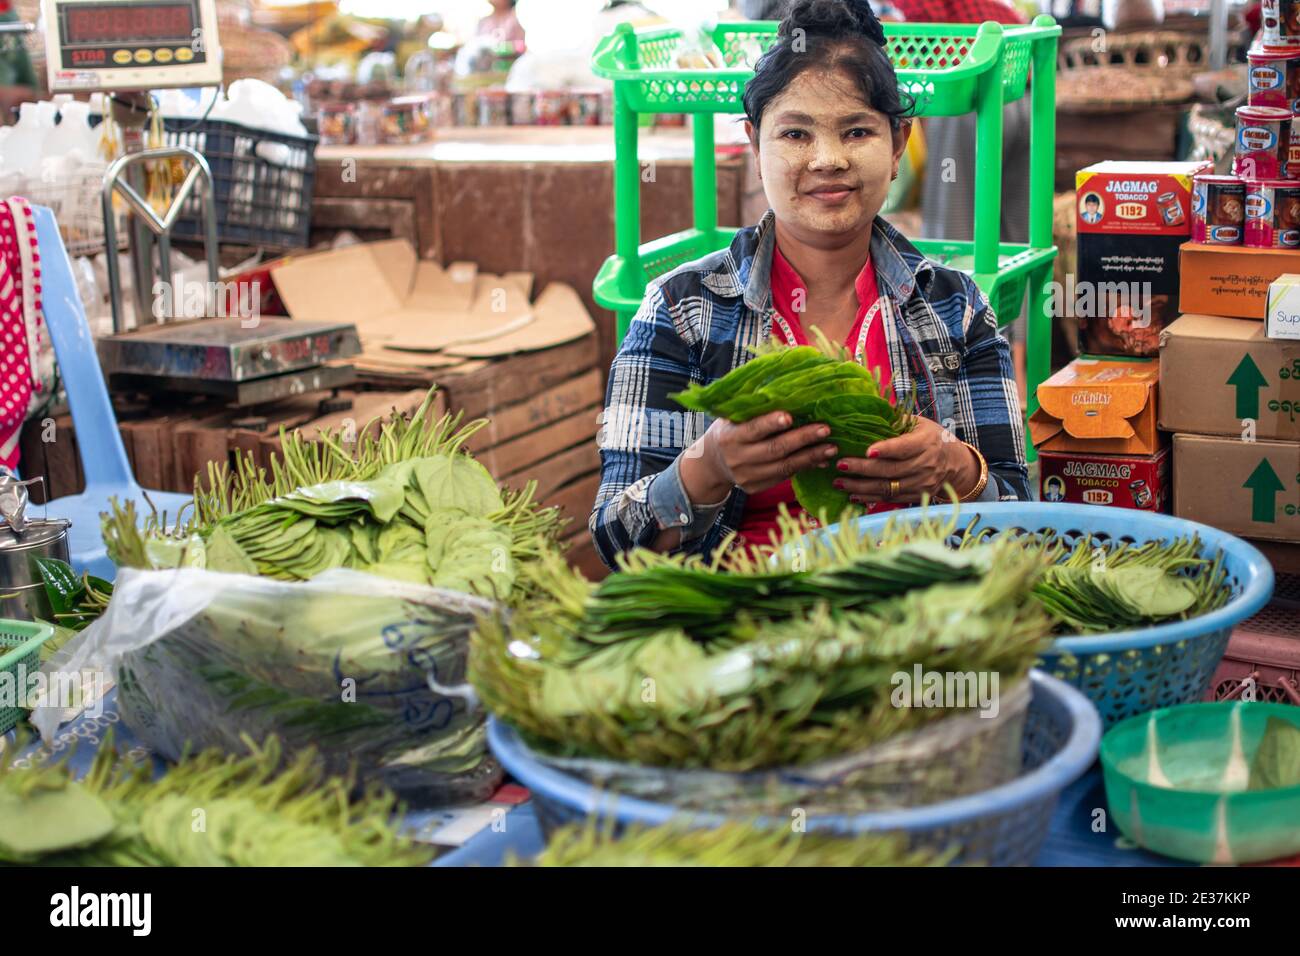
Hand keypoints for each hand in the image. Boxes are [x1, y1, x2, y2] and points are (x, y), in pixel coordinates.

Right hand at [679, 411, 838, 503]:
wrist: (712, 463)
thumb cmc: (730, 430)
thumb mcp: (732, 417)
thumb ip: (755, 409)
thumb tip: (790, 396)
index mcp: (730, 436)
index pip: (753, 429)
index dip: (771, 423)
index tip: (790, 416)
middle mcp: (738, 458)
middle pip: (774, 449)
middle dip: (802, 439)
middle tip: (825, 429)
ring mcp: (747, 476)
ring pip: (784, 467)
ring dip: (810, 457)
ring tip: (831, 448)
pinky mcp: (756, 487)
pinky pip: (784, 476)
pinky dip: (804, 467)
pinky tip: (820, 459)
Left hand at [830, 417, 980, 503]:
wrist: (954, 462)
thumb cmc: (930, 437)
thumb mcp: (919, 424)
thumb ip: (895, 420)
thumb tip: (865, 409)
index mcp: (926, 441)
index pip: (904, 447)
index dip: (886, 449)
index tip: (867, 451)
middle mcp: (925, 464)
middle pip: (891, 470)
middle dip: (862, 469)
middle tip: (840, 465)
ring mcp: (922, 483)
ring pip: (888, 488)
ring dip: (861, 487)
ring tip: (839, 482)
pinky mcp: (917, 496)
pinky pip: (890, 499)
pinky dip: (870, 498)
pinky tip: (853, 494)